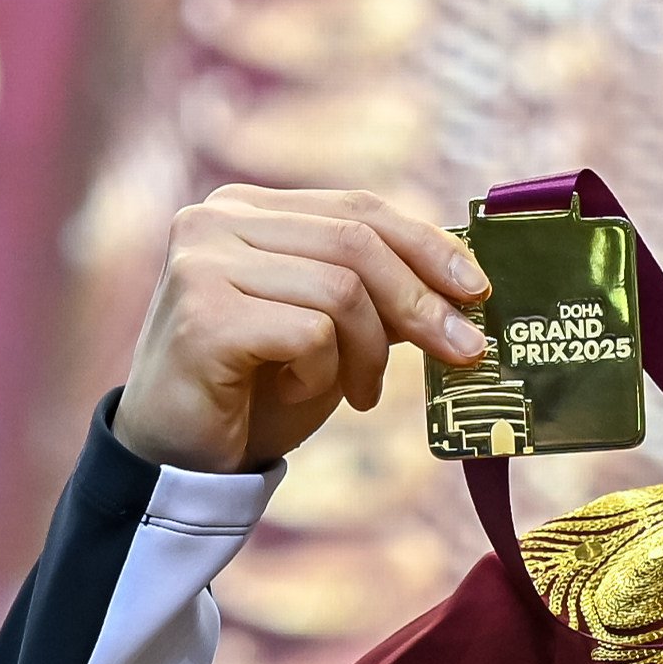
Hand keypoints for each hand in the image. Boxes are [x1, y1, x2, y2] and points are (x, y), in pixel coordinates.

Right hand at [111, 186, 490, 473]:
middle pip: (357, 243)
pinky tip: (299, 393)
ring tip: (359, 391)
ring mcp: (200, 263)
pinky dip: (324, 375)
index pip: (359, 207)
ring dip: (368, 354)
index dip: (428, 245)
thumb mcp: (336, 328)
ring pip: (341, 291)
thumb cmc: (262, 387)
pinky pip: (310, 334)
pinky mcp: (201, 316)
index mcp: (247, 208)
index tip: (478, 289)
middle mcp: (214, 220)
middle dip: (422, 302)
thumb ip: (383, 292)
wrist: (184, 455)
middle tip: (465, 352)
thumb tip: (468, 281)